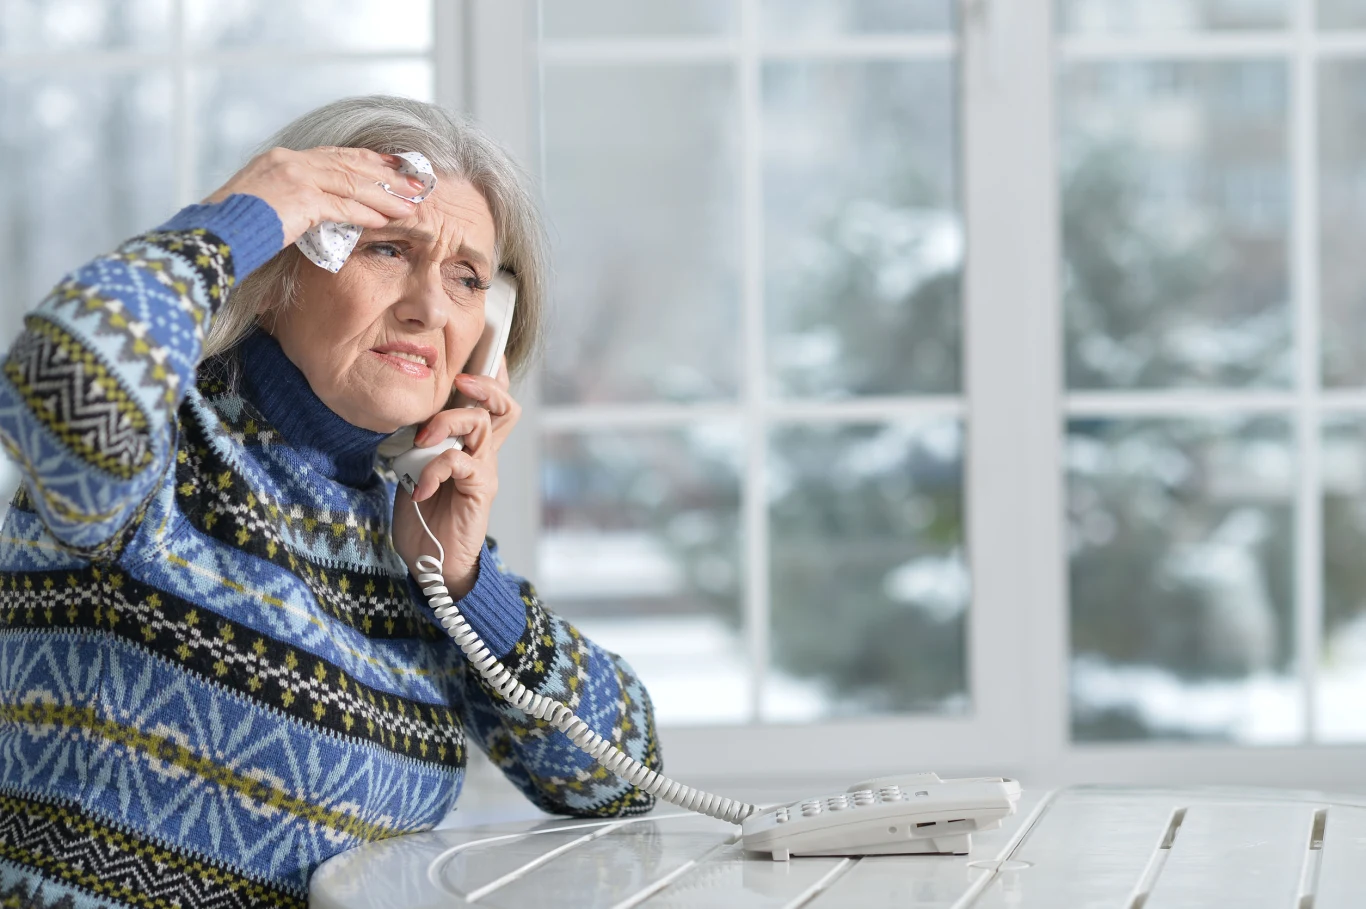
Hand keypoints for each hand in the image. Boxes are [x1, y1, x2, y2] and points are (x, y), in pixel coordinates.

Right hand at [204, 146, 425, 247]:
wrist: (208, 236)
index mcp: (280, 158)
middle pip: (349, 164)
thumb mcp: (263, 205)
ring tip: (409, 205)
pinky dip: (365, 213)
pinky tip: (385, 220)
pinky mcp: (298, 199)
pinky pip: (341, 206)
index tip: (394, 165)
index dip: (368, 160)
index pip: (335, 154)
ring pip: (351, 183)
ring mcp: (293, 176)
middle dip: (386, 175)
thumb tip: (315, 211)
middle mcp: (288, 160)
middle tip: (416, 184)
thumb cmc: (231, 229)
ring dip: (384, 196)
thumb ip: (292, 201)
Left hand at [391, 360, 520, 599]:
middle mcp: (483, 453)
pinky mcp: (479, 491)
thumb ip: (416, 441)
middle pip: (504, 404)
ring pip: (480, 423)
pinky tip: (418, 487)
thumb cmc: (423, 516)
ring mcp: (483, 471)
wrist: (433, 563)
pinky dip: (434, 468)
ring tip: (423, 439)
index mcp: (470, 444)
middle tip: (459, 380)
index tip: (471, 356)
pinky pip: (460, 462)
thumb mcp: (413, 468)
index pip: (492, 401)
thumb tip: (399, 413)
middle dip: (483, 384)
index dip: (490, 375)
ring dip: (448, 421)